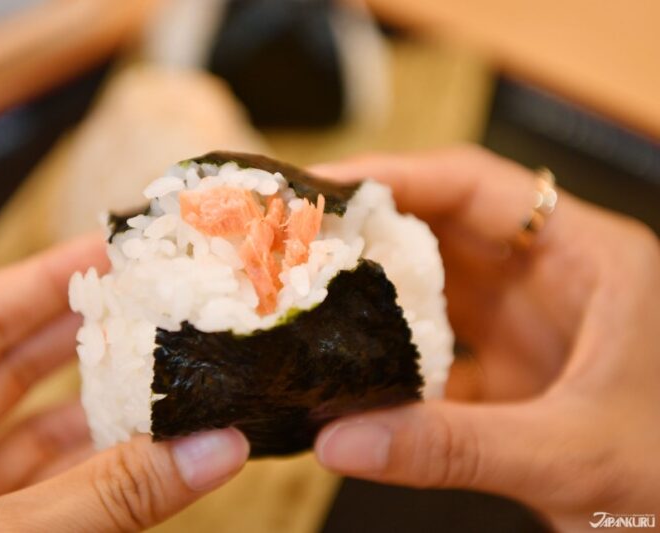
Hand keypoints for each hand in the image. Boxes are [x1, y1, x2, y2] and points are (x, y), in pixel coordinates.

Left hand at [0, 235, 247, 531]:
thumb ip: (108, 500)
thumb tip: (214, 448)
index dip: (51, 279)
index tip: (117, 250)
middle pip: (10, 368)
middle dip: (86, 335)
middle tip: (158, 307)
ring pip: (29, 436)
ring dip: (99, 412)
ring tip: (167, 377)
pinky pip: (35, 493)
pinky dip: (88, 476)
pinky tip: (142, 456)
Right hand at [310, 146, 659, 529]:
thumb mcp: (570, 455)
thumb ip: (455, 446)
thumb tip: (339, 441)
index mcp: (590, 260)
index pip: (478, 187)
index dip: (397, 176)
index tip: (323, 189)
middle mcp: (553, 279)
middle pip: (444, 226)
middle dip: (368, 227)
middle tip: (294, 235)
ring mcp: (528, 326)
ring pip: (434, 285)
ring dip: (374, 288)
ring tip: (303, 288)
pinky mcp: (508, 373)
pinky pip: (434, 347)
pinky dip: (389, 354)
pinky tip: (345, 365)